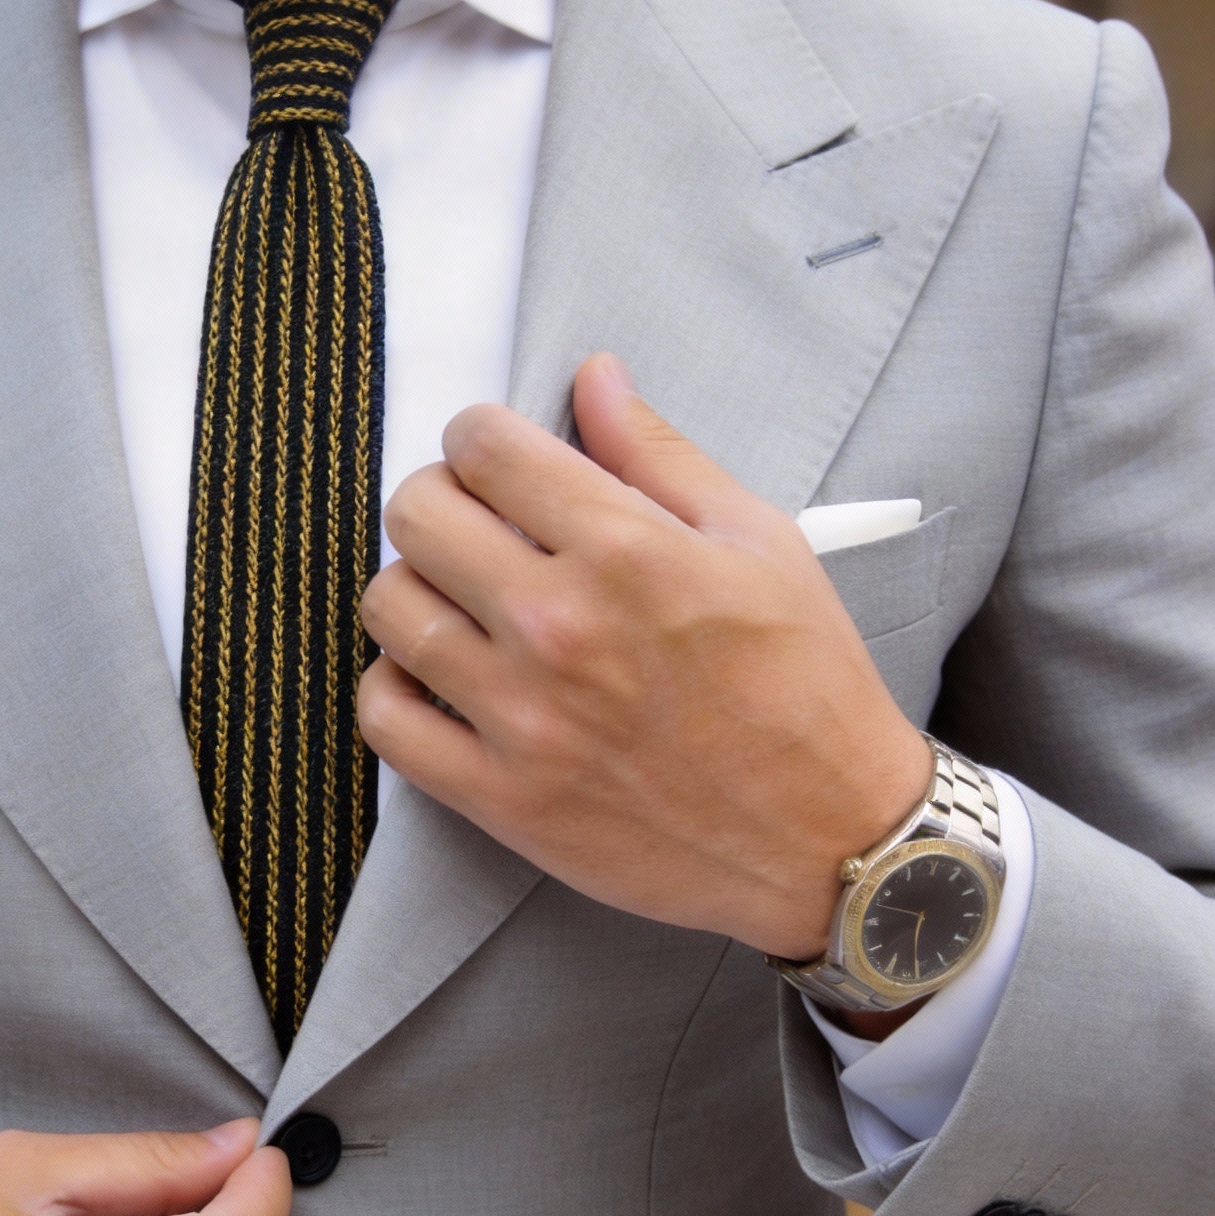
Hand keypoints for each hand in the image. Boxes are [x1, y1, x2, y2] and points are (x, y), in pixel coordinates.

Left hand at [357, 353, 930, 959]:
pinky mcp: (500, 797)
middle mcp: (558, 626)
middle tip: (476, 527)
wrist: (830, 839)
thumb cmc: (806, 685)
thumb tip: (592, 376)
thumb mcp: (759, 543)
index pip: (482, 446)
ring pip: (388, 608)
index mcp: (625, 550)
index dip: (481, 438)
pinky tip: (437, 677)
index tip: (498, 462)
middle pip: (417, 515)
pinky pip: (384, 718)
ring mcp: (520, 717)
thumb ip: (659, 455)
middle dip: (440, 500)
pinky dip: (394, 687)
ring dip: (414, 589)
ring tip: (460, 603)